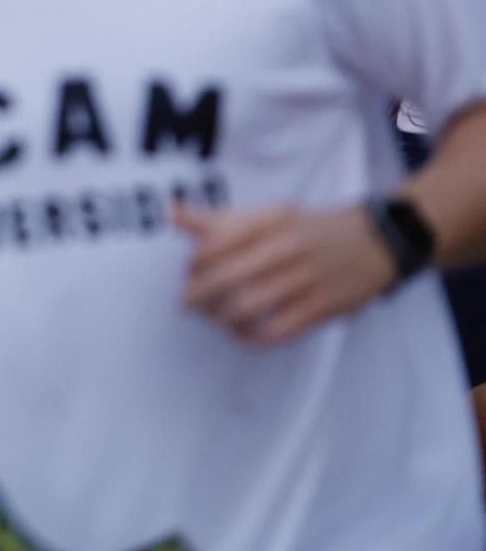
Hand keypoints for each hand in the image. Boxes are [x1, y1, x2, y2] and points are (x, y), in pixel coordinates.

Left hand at [176, 202, 397, 346]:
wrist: (378, 242)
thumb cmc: (310, 229)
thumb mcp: (268, 215)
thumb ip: (219, 220)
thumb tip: (172, 213)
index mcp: (269, 223)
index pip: (216, 244)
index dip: (193, 263)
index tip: (187, 272)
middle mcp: (285, 250)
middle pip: (226, 278)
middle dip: (197, 295)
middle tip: (185, 303)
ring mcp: (304, 280)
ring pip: (247, 306)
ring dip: (219, 317)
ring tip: (211, 318)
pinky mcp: (321, 308)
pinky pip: (277, 331)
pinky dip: (251, 337)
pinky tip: (240, 333)